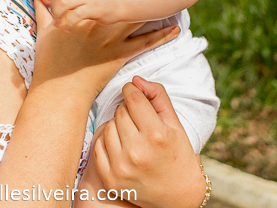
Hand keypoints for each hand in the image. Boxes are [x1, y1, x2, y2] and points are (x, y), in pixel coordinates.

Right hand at [31, 0, 179, 100]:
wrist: (59, 88)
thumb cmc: (49, 58)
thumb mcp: (44, 27)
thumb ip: (42, 4)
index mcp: (81, 10)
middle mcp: (100, 20)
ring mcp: (112, 37)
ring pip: (139, 15)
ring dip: (155, 4)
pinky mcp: (121, 55)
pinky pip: (145, 43)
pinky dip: (161, 36)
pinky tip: (174, 28)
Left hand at [48, 0, 122, 29]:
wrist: (121, 2)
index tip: (56, 7)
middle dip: (54, 8)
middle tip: (57, 17)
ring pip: (64, 3)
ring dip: (58, 16)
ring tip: (61, 24)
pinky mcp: (94, 9)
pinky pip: (75, 16)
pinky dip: (68, 23)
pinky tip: (69, 29)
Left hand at [92, 77, 205, 207]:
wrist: (178, 196)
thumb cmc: (178, 155)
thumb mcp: (175, 124)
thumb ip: (158, 97)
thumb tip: (135, 80)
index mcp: (156, 135)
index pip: (132, 98)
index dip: (132, 91)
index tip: (134, 92)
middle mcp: (137, 152)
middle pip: (120, 112)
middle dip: (128, 111)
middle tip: (139, 121)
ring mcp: (121, 167)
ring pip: (108, 127)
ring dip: (117, 126)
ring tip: (132, 135)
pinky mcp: (110, 179)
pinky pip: (99, 145)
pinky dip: (108, 142)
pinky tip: (122, 146)